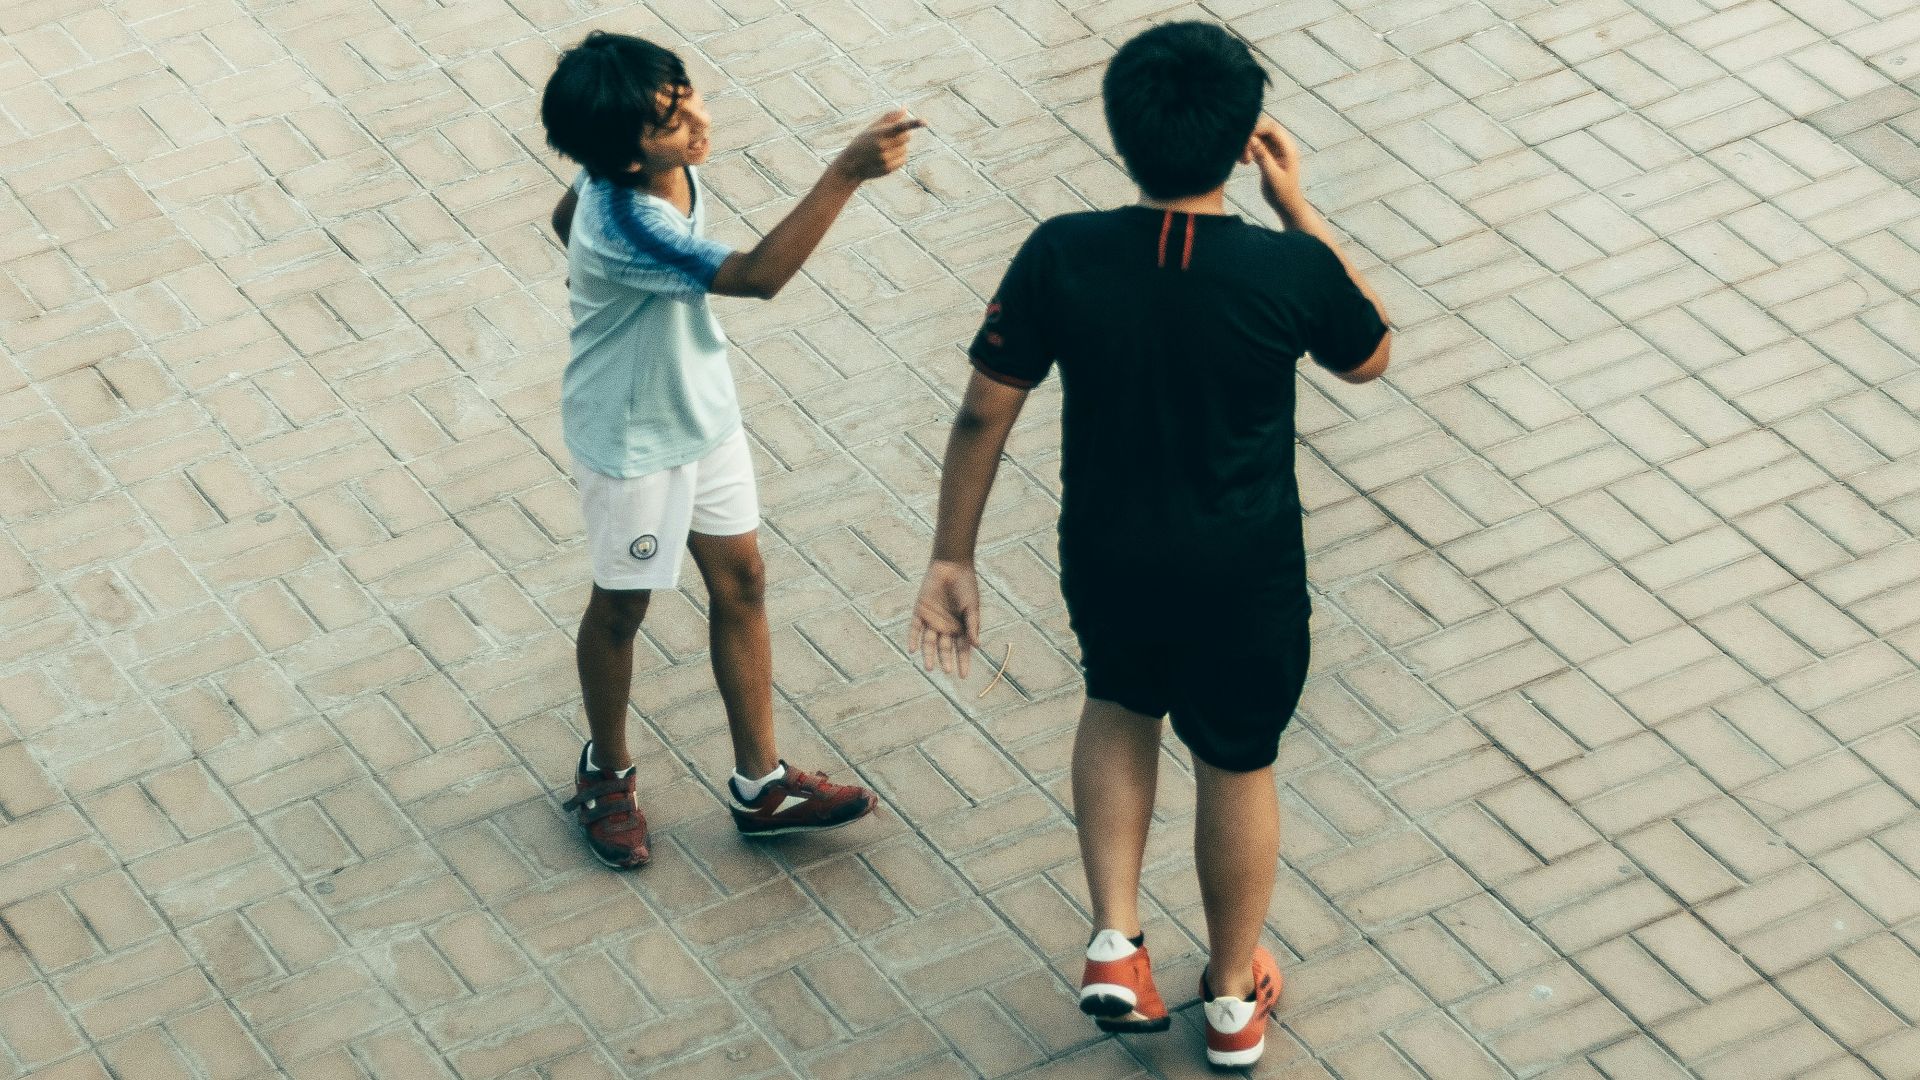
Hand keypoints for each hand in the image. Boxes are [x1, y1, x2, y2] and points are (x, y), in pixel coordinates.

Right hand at [831, 108, 924, 181]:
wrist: (851, 164)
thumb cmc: (863, 142)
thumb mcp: (873, 128)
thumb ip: (889, 117)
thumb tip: (905, 108)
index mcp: (879, 133)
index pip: (900, 127)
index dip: (913, 124)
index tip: (925, 122)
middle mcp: (883, 146)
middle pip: (906, 137)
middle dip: (902, 135)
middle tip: (889, 137)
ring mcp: (886, 159)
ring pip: (905, 149)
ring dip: (900, 147)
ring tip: (885, 149)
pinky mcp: (888, 168)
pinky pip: (903, 159)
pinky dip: (899, 156)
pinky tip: (888, 157)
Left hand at [909, 559, 980, 677]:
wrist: (951, 566)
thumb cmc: (966, 586)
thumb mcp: (972, 607)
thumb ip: (972, 626)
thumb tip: (976, 646)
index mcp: (960, 627)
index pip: (962, 649)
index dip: (963, 662)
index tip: (963, 676)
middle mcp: (946, 627)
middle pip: (944, 648)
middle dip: (945, 660)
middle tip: (946, 671)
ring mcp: (932, 620)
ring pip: (929, 642)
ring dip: (928, 655)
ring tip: (928, 668)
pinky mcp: (920, 612)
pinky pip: (915, 629)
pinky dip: (913, 639)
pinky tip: (913, 650)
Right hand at [1246, 116, 1306, 218]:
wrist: (1286, 204)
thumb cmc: (1282, 193)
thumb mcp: (1272, 176)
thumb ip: (1263, 157)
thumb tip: (1252, 139)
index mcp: (1288, 147)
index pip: (1271, 127)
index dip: (1256, 129)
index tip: (1243, 141)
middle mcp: (1282, 144)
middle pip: (1264, 128)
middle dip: (1250, 136)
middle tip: (1243, 155)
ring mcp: (1274, 148)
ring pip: (1258, 135)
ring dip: (1247, 144)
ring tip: (1243, 160)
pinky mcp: (1267, 153)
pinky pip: (1255, 144)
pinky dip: (1247, 149)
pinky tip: (1243, 161)